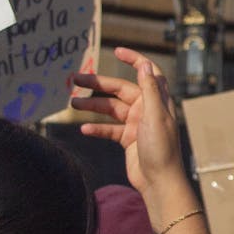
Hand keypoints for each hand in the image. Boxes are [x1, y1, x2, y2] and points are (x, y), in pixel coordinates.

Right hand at [71, 47, 185, 194]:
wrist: (159, 182)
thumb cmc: (161, 149)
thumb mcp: (154, 116)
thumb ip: (150, 90)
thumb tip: (145, 65)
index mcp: (156, 100)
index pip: (147, 72)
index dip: (134, 60)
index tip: (117, 51)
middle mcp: (147, 109)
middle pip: (120, 90)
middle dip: (98, 84)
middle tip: (75, 79)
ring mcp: (137, 124)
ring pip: (111, 109)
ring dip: (92, 106)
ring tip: (72, 104)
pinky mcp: (128, 140)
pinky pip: (109, 129)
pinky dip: (97, 128)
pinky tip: (84, 128)